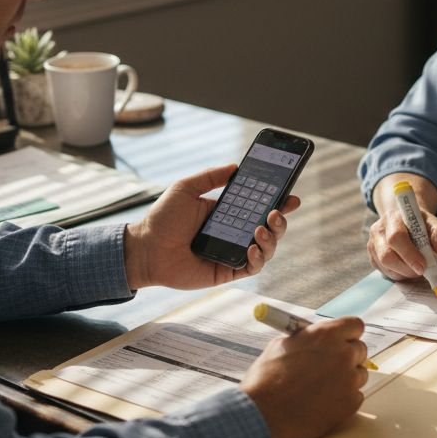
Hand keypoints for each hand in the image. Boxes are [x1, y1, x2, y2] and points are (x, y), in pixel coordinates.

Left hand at [123, 164, 300, 289]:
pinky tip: (251, 247)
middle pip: (269, 228)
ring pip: (266, 249)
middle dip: (280, 220)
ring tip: (261, 227)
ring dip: (271, 238)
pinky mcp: (227, 271)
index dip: (278, 202)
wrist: (145, 248)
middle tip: (277, 211)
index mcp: (228, 214)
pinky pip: (252, 267)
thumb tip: (235, 166)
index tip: (291, 196)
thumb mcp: (186, 188)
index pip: (259, 207)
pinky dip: (258, 258)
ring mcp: (232, 253)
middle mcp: (234, 233)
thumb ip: (210, 176)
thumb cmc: (161, 219)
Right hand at [240, 316, 369, 437]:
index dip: (348, 333)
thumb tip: (316, 339)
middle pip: (360, 350)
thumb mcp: (283, 346)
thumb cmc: (267, 380)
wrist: (263, 414)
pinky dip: (343, 399)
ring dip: (346, 379)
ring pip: (359, 374)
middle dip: (348, 356)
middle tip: (330, 366)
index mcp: (326, 334)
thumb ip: (307, 339)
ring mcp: (349, 379)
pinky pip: (356, 396)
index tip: (343, 340)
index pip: (355, 325)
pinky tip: (323, 402)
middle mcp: (343, 354)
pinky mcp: (351, 403)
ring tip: (321, 388)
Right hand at [367, 173, 436, 281]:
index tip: (423, 266)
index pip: (396, 237)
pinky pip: (384, 272)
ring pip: (385, 266)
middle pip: (386, 255)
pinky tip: (408, 268)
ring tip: (417, 268)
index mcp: (393, 217)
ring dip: (404, 273)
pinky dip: (399, 274)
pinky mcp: (372, 257)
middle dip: (406, 268)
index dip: (409, 254)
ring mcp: (372, 244)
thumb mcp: (435, 224)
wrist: (407, 224)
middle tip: (422, 271)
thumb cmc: (421, 225)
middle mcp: (378, 230)